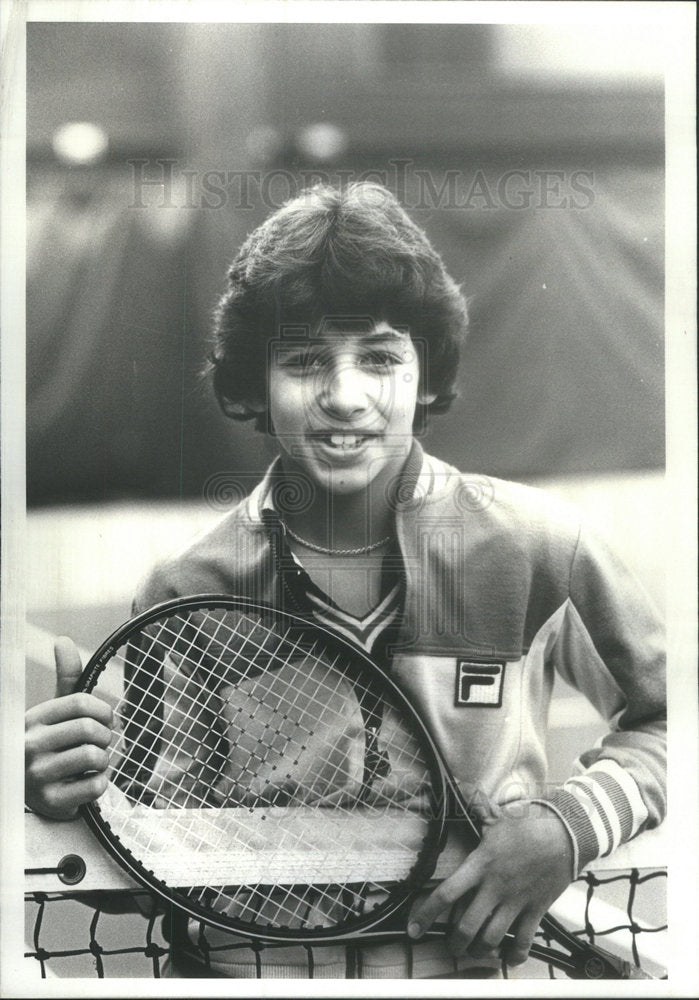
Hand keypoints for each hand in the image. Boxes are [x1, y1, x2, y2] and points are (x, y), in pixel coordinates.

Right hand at [25, 636, 112, 818]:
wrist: (27, 790)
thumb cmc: (49, 744)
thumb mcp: (54, 712)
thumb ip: (66, 678)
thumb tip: (63, 640)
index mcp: (34, 719)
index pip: (81, 702)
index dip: (103, 710)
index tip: (105, 720)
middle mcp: (31, 745)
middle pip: (91, 730)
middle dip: (105, 737)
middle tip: (100, 744)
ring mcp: (38, 775)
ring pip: (96, 757)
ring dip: (104, 760)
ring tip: (91, 763)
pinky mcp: (50, 801)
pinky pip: (96, 785)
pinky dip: (100, 783)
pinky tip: (86, 782)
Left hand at [407, 806, 573, 965]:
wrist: (565, 834)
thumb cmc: (528, 824)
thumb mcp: (496, 814)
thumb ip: (473, 803)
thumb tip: (458, 785)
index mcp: (480, 865)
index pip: (447, 893)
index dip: (426, 913)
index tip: (413, 928)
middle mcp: (495, 887)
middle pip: (467, 925)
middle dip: (455, 941)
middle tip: (451, 945)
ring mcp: (516, 901)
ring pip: (492, 937)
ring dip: (480, 949)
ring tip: (474, 950)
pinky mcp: (535, 909)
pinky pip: (524, 940)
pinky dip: (515, 954)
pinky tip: (508, 957)